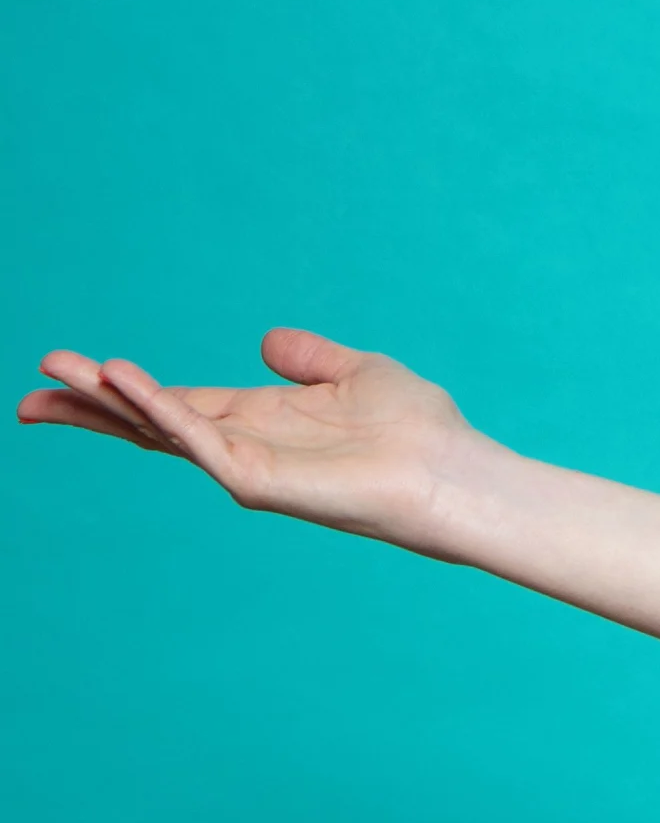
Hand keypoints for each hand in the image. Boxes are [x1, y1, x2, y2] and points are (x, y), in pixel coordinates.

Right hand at [20, 331, 503, 550]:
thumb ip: (310, 357)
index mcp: (259, 418)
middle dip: (90, 407)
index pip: (172, 402)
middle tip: (29, 393)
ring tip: (56, 377)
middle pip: (148, 423)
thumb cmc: (418, 427)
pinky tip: (127, 384)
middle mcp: (243, 444)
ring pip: (160, 431)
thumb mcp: (357, 373)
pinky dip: (160, 410)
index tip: (69, 370)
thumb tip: (268, 340)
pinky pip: (197, 441)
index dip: (121, 388)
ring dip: (108, 403)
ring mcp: (246, 466)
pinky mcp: (258, 482)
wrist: (454, 469)